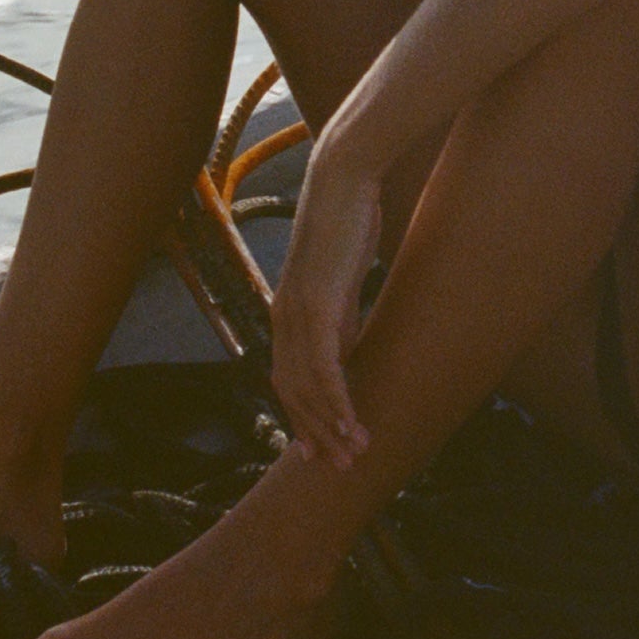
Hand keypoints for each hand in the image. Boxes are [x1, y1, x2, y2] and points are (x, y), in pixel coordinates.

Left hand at [267, 142, 380, 468]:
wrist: (344, 174)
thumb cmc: (349, 215)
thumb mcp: (344, 272)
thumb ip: (342, 307)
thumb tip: (351, 335)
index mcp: (289, 310)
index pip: (289, 377)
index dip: (301, 415)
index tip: (317, 446)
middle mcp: (285, 316)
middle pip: (292, 391)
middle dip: (315, 432)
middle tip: (339, 464)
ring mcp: (297, 311)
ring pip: (306, 385)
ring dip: (330, 423)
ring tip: (354, 451)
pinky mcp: (318, 302)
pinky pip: (323, 363)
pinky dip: (336, 396)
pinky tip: (351, 418)